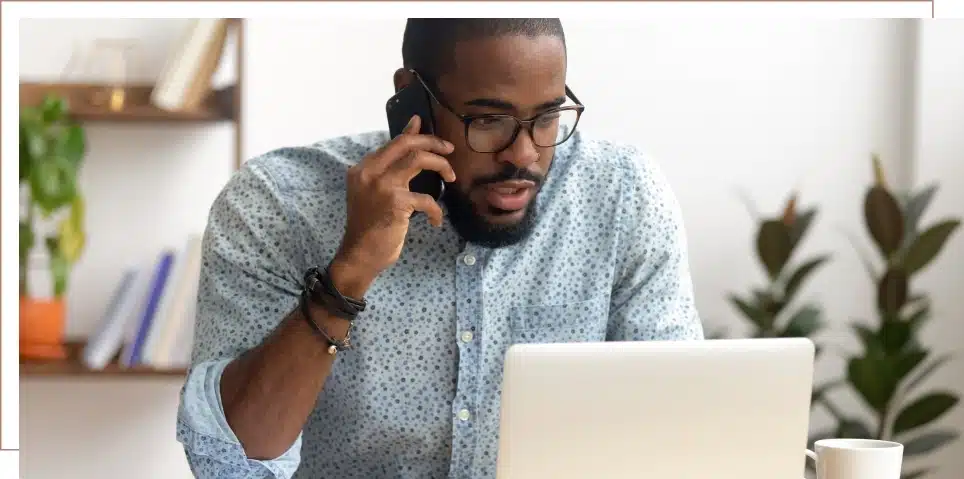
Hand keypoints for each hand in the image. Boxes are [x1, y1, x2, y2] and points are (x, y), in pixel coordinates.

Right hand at [331, 115, 455, 294]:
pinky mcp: (395, 202)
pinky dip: (435, 210)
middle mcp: (369, 172)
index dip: (418, 136)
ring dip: (441, 165)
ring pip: (418, 159)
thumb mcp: (375, 192)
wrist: (359, 255)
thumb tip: (411, 134)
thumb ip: (390, 167)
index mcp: (363, 168)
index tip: (436, 140)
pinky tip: (435, 221)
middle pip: (406, 143)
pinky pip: (426, 199)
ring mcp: (381, 185)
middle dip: (433, 142)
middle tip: (450, 150)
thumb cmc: (370, 226)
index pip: (395, 142)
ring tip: (451, 177)